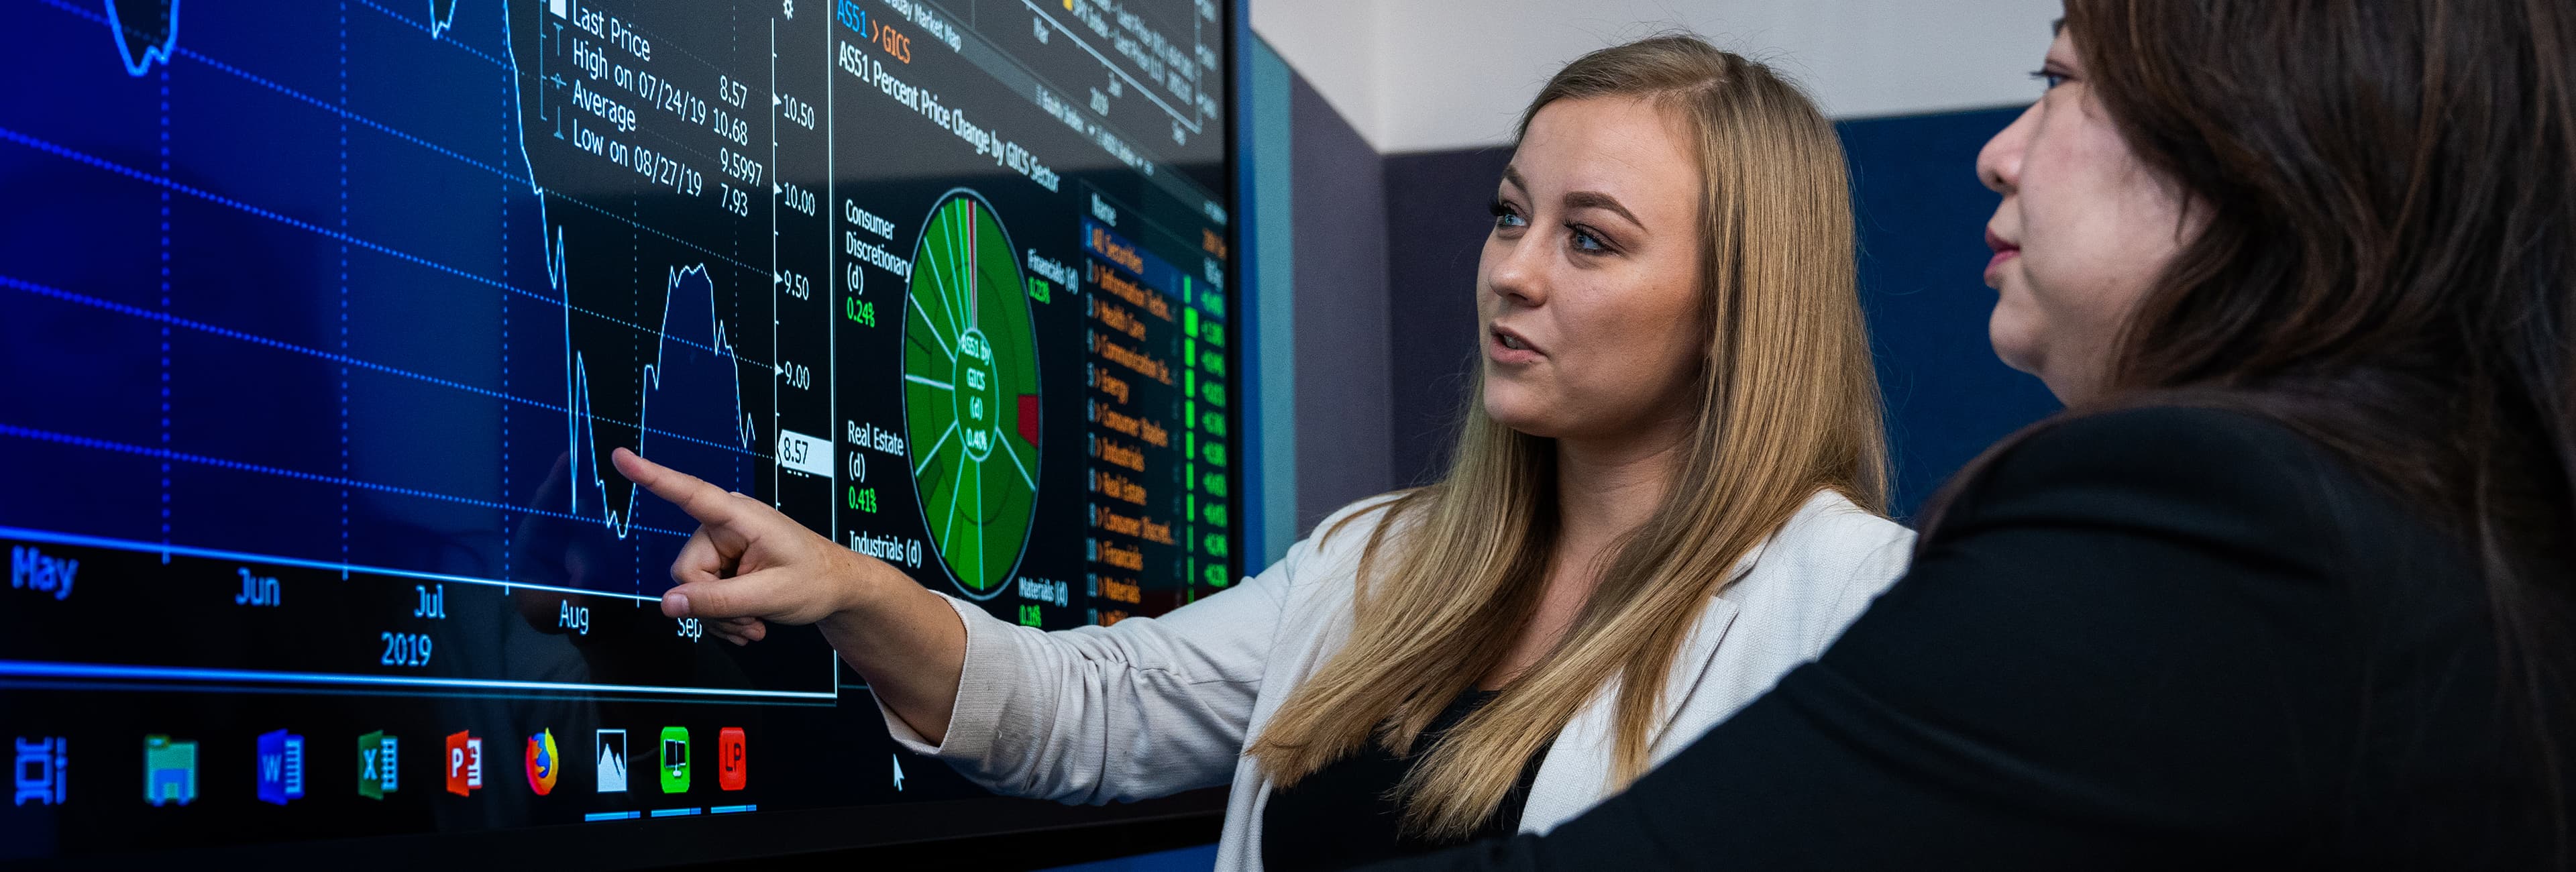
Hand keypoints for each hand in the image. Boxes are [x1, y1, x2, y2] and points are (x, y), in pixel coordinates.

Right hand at [613, 447, 890, 644]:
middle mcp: (724, 526)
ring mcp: (722, 546)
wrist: (838, 589)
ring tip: (754, 621)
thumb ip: (718, 601)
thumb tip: (669, 604)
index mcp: (740, 517)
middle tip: (750, 618)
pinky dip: (722, 616)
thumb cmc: (816, 580)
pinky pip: (701, 597)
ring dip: (720, 616)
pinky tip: (749, 621)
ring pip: (691, 590)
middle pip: (687, 572)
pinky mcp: (722, 564)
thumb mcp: (770, 596)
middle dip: (712, 604)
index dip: (653, 476)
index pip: (690, 493)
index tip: (622, 457)